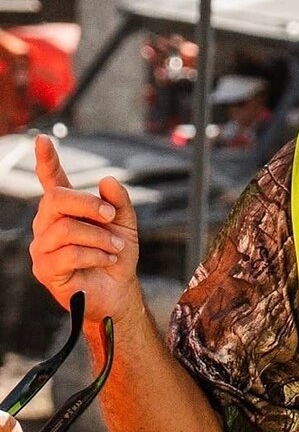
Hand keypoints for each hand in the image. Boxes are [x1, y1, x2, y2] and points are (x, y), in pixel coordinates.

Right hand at [30, 136, 139, 321]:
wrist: (119, 290)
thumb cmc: (115, 255)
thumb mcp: (124, 224)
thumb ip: (118, 201)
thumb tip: (107, 181)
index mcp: (65, 209)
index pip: (51, 180)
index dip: (46, 160)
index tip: (43, 140)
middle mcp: (47, 224)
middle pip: (56, 199)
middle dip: (88, 204)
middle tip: (111, 216)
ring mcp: (42, 246)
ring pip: (65, 229)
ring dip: (99, 237)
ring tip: (116, 247)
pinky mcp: (44, 269)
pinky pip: (69, 254)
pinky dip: (95, 255)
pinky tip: (106, 260)